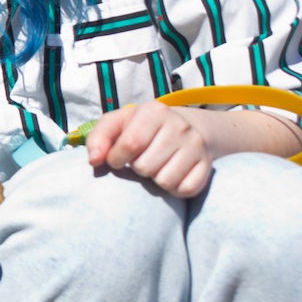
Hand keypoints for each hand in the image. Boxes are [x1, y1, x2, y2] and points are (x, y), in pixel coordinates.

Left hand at [82, 102, 213, 197]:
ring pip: (164, 181)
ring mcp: (196, 145)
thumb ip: (98, 138)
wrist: (184, 127)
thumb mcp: (116, 124)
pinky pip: (185, 190)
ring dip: (155, 179)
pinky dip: (174, 189)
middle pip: (145, 167)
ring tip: (157, 165)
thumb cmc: (140, 128)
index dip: (116, 158)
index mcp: (154, 111)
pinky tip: (172, 175)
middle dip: (137, 168)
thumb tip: (94, 161)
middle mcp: (179, 126)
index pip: (130, 144)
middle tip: (142, 159)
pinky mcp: (207, 165)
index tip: (116, 159)